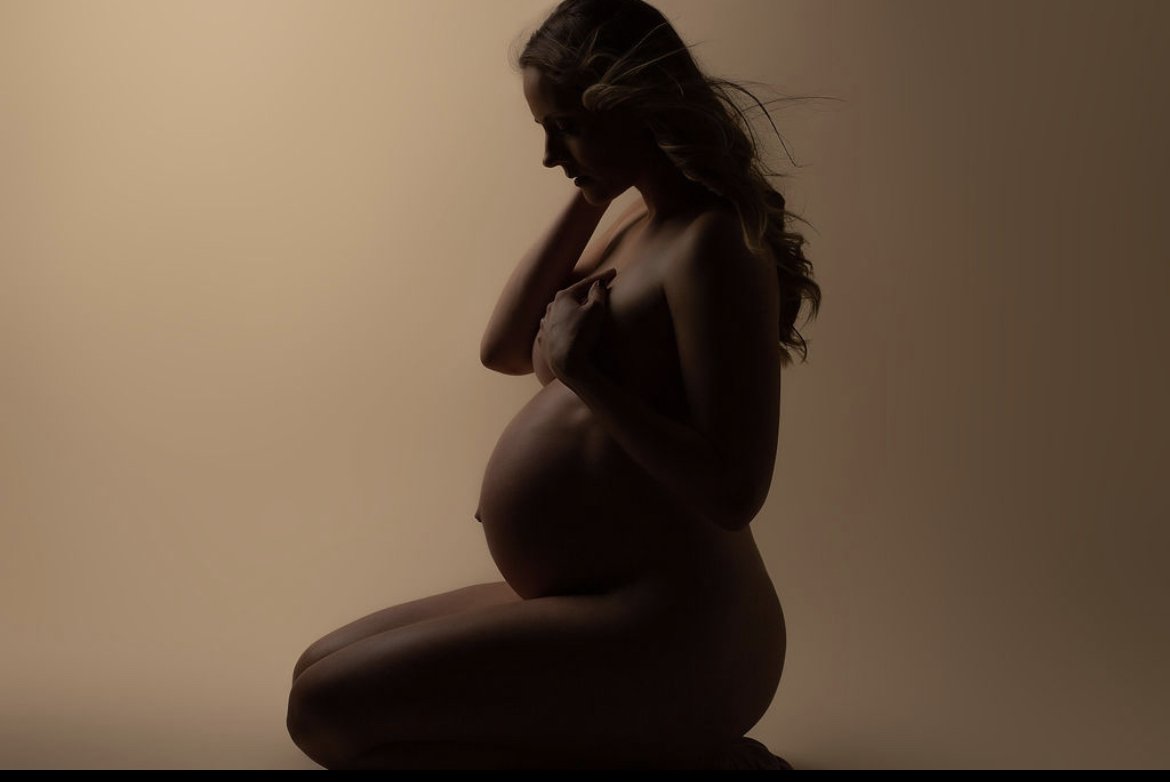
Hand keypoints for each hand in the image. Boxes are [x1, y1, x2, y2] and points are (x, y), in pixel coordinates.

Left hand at [537, 267, 617, 386]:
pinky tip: (563, 327)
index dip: (602, 278)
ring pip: (560, 313)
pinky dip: (561, 325)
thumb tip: (598, 284)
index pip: (585, 284)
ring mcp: (546, 326)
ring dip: (571, 309)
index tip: (614, 273)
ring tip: (581, 308)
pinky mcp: (545, 342)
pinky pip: (554, 329)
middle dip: (584, 292)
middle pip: (571, 297)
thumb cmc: (581, 334)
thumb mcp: (595, 310)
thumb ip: (598, 294)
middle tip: (598, 288)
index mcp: (563, 297)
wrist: (566, 364)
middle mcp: (551, 309)